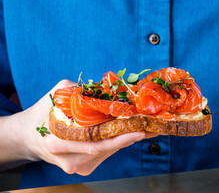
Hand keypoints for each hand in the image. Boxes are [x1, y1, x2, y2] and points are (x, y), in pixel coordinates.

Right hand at [18, 80, 157, 174]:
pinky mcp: (81, 168)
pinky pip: (103, 153)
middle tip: (151, 126)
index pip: (95, 143)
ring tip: (144, 127)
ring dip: (125, 139)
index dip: (119, 138)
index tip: (140, 131)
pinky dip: (115, 141)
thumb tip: (104, 90)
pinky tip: (125, 131)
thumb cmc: (40, 114)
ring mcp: (76, 167)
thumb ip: (78, 91)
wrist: (27, 136)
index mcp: (58, 142)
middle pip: (106, 149)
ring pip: (107, 151)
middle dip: (130, 137)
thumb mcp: (55, 95)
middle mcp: (68, 160)